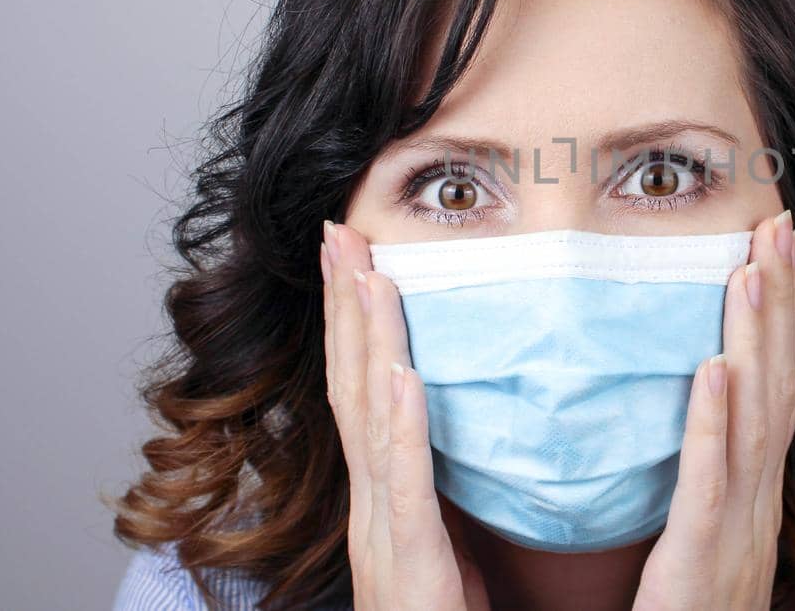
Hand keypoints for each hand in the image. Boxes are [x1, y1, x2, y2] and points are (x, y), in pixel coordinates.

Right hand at [321, 221, 490, 610]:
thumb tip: (455, 429)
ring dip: (365, 339)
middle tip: (338, 230)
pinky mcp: (410, 563)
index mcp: (386, 497)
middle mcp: (372, 505)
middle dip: (344, 305)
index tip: (357, 253)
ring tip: (364, 272)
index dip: (357, 320)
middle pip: (352, 384)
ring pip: (369, 418)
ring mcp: (383, 533)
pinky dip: (399, 424)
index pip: (366, 388)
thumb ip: (441, 491)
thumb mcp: (444, 547)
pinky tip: (400, 372)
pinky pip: (404, 484)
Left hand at [633, 210, 794, 610]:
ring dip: (756, 339)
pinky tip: (713, 370)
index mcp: (759, 486)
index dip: (782, 313)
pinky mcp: (705, 554)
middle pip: (779, 382)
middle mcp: (762, 497)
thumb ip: (710, 471)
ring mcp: (742, 525)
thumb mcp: (710, 531)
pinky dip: (715, 421)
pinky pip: (712, 480)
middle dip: (781, 302)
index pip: (777, 383)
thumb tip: (702, 399)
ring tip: (749, 270)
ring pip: (755, 417)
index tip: (776, 247)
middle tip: (777, 227)